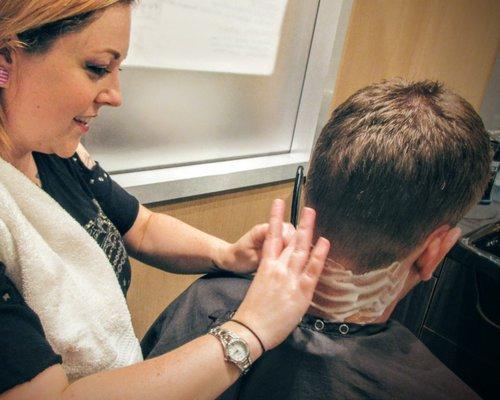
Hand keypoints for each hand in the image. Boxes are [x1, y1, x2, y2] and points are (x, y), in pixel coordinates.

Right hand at [232, 199, 329, 349]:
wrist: (251, 329)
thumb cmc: (253, 312)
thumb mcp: (260, 288)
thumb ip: (272, 276)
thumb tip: (284, 272)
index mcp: (266, 266)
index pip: (271, 237)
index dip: (275, 219)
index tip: (278, 205)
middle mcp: (278, 267)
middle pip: (290, 240)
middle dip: (299, 224)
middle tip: (308, 209)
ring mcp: (290, 277)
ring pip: (301, 249)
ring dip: (308, 230)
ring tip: (313, 215)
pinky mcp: (301, 290)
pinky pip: (313, 269)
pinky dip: (319, 254)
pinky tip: (324, 242)